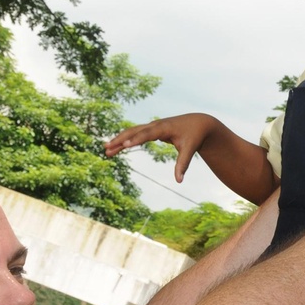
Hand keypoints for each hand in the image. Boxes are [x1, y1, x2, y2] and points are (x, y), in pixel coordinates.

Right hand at [105, 113, 222, 182]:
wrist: (197, 123)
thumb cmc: (194, 136)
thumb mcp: (190, 149)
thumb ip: (183, 164)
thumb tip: (179, 181)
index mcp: (164, 127)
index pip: (147, 133)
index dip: (136, 139)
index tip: (124, 145)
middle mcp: (155, 125)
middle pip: (135, 131)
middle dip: (121, 139)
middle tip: (107, 148)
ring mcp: (152, 126)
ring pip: (132, 132)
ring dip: (119, 140)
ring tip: (106, 150)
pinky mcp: (151, 130)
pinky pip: (135, 134)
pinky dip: (125, 140)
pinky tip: (116, 147)